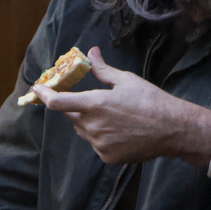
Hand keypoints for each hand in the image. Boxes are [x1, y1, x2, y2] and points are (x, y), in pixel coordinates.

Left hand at [35, 47, 210, 167]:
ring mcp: (99, 144)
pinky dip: (102, 137)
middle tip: (96, 102)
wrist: (173, 130)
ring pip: (84, 131)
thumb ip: (103, 70)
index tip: (37, 90)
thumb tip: (91, 52)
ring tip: (116, 117)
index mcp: (95, 104)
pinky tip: (122, 131)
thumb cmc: (151, 101)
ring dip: (90, 123)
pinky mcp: (107, 156)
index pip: (58, 102)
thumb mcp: (126, 80)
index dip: (44, 95)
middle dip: (77, 108)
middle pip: (72, 116)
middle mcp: (93, 126)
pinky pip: (96, 144)